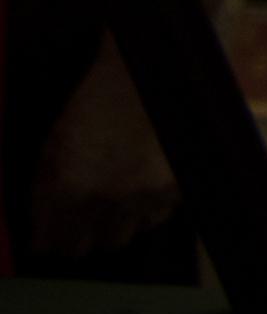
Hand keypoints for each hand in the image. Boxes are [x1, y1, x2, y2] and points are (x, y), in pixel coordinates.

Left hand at [32, 62, 170, 255]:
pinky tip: (146, 182)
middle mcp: (105, 199)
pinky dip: (152, 205)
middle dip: (87, 233)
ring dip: (122, 220)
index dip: (50, 240)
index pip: (51, 243)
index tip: (52, 236)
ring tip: (120, 193)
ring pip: (130, 232)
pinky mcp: (178, 187)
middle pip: (94, 245)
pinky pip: (161, 214)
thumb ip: (44, 192)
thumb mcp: (53, 145)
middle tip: (87, 216)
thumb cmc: (97, 100)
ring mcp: (145, 195)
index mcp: (66, 188)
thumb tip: (41, 232)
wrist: (150, 68)